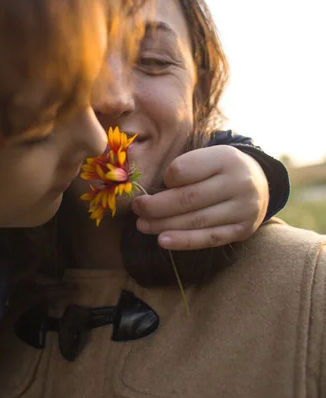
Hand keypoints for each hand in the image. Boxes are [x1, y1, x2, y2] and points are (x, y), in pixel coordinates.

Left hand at [131, 145, 268, 249]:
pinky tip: (163, 240)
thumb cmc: (220, 168)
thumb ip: (184, 169)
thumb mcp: (207, 156)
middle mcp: (238, 182)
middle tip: (137, 208)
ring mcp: (243, 208)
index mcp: (225, 158)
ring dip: (164, 225)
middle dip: (156, 206)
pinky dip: (184, 241)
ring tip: (142, 225)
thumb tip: (150, 194)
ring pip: (196, 220)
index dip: (165, 179)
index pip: (183, 170)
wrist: (260, 182)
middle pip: (188, 198)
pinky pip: (209, 238)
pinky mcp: (243, 229)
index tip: (155, 184)